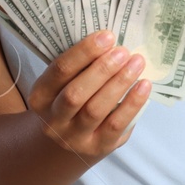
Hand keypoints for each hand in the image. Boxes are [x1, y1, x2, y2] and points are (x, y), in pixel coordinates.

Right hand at [25, 29, 150, 161]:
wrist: (71, 143)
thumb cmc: (72, 101)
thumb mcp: (64, 85)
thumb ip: (80, 67)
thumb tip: (111, 41)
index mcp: (40, 97)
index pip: (59, 71)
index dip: (83, 52)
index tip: (107, 36)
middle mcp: (53, 120)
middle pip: (76, 93)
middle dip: (102, 70)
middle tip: (123, 51)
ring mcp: (74, 137)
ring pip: (96, 110)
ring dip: (119, 83)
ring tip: (136, 63)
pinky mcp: (98, 148)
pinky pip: (115, 125)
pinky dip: (132, 104)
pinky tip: (144, 86)